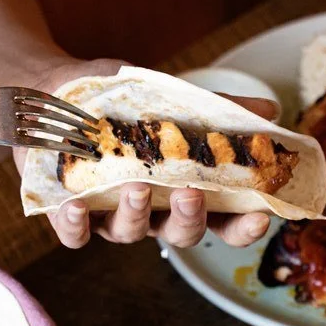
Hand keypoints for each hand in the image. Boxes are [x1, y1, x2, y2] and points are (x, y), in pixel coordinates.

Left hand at [26, 58, 274, 250]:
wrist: (55, 90)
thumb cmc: (119, 102)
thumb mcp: (172, 99)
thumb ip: (218, 110)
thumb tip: (270, 110)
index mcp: (184, 190)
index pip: (223, 221)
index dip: (242, 226)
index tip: (260, 214)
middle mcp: (153, 211)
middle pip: (181, 234)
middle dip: (189, 219)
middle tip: (191, 194)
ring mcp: (111, 215)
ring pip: (131, 234)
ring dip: (137, 215)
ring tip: (137, 187)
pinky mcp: (69, 213)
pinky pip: (75, 235)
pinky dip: (75, 226)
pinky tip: (74, 208)